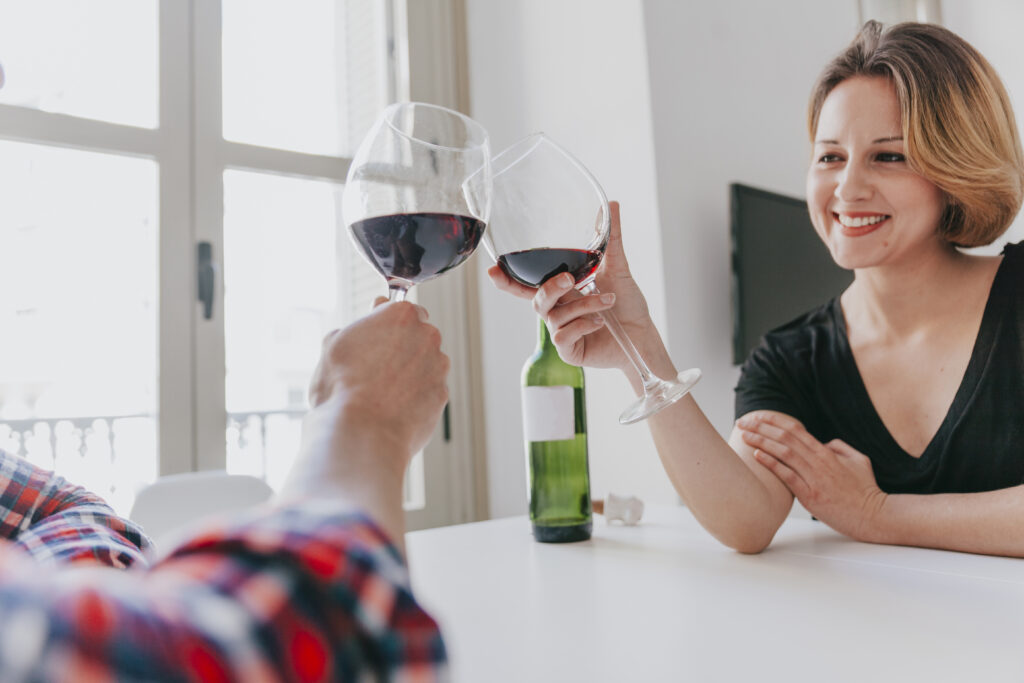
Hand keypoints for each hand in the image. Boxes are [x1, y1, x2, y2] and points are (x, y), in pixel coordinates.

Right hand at [308, 298, 449, 467]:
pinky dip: (417, 396)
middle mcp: (426, 336)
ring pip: (426, 363)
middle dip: (402, 347)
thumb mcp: (332, 348)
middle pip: (418, 335)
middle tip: (376, 367)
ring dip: (411, 372)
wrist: (362, 434)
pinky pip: (429, 389)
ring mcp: (438, 366)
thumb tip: (351, 329)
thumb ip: (349, 330)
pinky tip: (395, 407)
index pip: (402, 309)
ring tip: (383, 392)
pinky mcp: (442, 395)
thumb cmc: (343, 390)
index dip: (388, 323)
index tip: (380, 334)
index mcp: (400, 315)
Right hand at [487, 201, 658, 371]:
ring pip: (554, 316)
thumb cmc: (627, 304)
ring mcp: (561, 332)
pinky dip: (582, 325)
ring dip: (583, 305)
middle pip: (537, 300)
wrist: (643, 336)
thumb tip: (611, 204)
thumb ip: (612, 238)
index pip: (527, 285)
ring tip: (608, 300)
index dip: (507, 280)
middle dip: (549, 288)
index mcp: (562, 291)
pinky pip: (563, 337)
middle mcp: (558, 311)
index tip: (492, 269)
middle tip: (570, 280)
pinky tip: (599, 321)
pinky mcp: (570, 350)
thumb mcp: (619, 267)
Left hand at [737, 412, 888, 542]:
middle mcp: (818, 462)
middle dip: (760, 427)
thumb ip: (839, 447)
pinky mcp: (810, 496)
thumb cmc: (865, 489)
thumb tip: (822, 442)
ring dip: (761, 442)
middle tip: (742, 422)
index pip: (795, 429)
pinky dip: (772, 463)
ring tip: (744, 435)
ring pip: (784, 453)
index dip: (773, 421)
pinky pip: (787, 476)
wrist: (873, 515)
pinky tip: (757, 455)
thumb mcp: (858, 459)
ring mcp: (814, 478)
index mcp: (827, 452)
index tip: (757, 417)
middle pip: (785, 437)